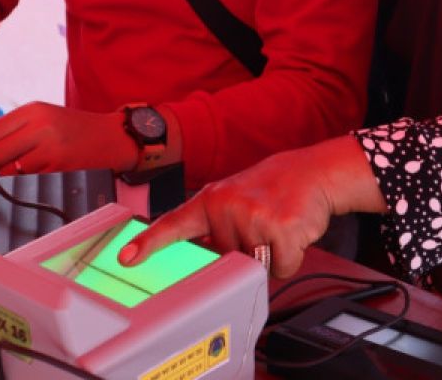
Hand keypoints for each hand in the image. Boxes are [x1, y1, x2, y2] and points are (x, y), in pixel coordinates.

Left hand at [0, 102, 135, 174]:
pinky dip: (29, 180)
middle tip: (10, 166)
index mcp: (31, 110)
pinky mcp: (57, 164)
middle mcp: (37, 124)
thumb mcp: (45, 119)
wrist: (113, 137)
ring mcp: (47, 145)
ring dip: (12, 176)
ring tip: (33, 167)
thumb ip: (16, 131)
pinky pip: (27, 179)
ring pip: (8, 170)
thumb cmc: (76, 130)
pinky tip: (45, 171)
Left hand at [119, 136, 383, 277]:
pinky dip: (291, 258)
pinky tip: (293, 231)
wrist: (314, 172)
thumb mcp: (235, 199)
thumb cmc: (273, 189)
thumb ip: (215, 227)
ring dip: (271, 256)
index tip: (126, 258)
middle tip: (261, 225)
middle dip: (246, 252)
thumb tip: (203, 263)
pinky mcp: (280, 228)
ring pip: (255, 269)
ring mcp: (253, 217)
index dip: (148, 243)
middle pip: (227, 261)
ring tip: (278, 226)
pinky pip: (281, 268)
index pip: (174, 224)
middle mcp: (227, 207)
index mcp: (211, 200)